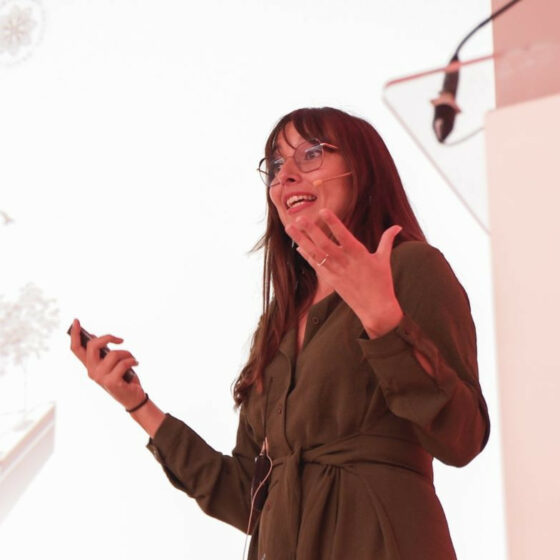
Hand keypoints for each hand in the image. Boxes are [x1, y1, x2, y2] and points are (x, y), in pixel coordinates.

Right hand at [70, 318, 145, 409]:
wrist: (133, 397)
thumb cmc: (123, 377)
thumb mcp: (111, 363)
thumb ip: (102, 352)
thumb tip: (94, 337)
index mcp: (90, 365)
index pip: (76, 349)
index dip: (75, 335)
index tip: (76, 321)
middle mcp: (91, 372)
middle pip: (92, 346)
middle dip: (108, 338)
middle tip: (120, 340)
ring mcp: (100, 378)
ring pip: (113, 354)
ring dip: (127, 354)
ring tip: (132, 359)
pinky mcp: (111, 382)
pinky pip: (123, 363)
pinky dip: (132, 361)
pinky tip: (136, 364)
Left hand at [285, 209, 403, 337]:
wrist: (376, 309)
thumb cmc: (382, 283)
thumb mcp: (384, 260)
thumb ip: (387, 240)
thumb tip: (397, 226)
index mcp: (359, 254)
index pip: (344, 236)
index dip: (333, 223)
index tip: (323, 211)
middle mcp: (345, 262)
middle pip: (324, 244)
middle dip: (311, 230)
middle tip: (298, 217)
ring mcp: (336, 272)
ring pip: (316, 254)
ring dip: (301, 240)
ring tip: (289, 227)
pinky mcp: (331, 280)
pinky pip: (316, 266)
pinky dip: (307, 256)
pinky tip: (298, 246)